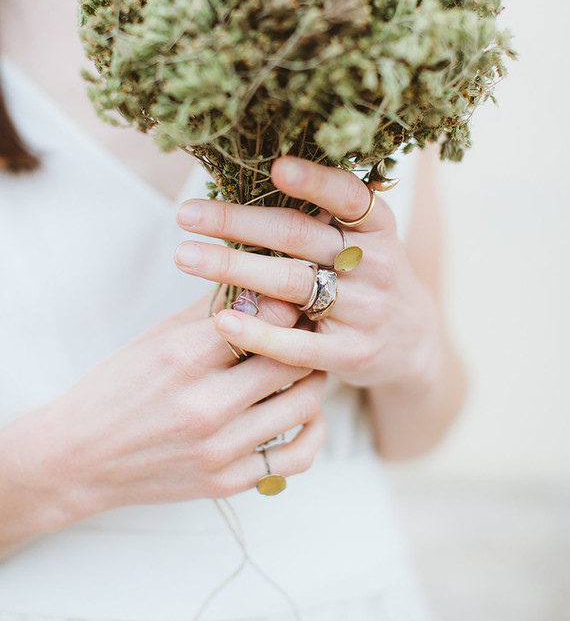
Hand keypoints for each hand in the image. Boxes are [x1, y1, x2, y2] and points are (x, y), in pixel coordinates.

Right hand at [10, 299, 325, 535]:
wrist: (77, 459)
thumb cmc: (114, 389)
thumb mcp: (154, 337)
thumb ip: (208, 310)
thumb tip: (256, 279)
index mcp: (183, 358)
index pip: (266, 322)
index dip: (288, 306)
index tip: (293, 299)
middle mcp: (205, 406)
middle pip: (291, 361)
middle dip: (306, 339)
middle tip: (309, 327)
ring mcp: (218, 450)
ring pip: (303, 405)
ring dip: (312, 379)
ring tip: (304, 364)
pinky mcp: (226, 482)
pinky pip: (296, 457)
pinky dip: (311, 431)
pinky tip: (302, 412)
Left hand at [176, 156, 441, 389]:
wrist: (411, 340)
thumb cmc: (367, 274)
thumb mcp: (365, 236)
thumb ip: (323, 213)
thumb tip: (251, 171)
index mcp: (379, 225)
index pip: (348, 196)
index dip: (314, 181)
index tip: (275, 166)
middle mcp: (377, 264)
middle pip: (300, 236)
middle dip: (238, 222)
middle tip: (186, 213)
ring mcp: (366, 310)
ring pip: (292, 283)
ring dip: (233, 268)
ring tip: (185, 256)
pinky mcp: (351, 354)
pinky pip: (298, 344)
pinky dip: (258, 332)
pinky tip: (222, 319)